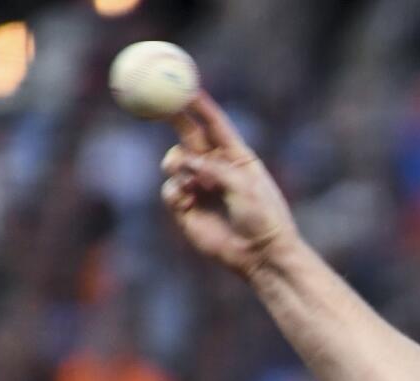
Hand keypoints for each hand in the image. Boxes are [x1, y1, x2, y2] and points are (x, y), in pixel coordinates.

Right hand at [161, 93, 296, 278]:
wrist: (262, 256)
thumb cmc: (263, 220)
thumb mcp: (244, 188)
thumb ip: (214, 170)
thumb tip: (184, 161)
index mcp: (237, 157)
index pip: (214, 124)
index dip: (199, 104)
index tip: (184, 86)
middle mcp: (216, 168)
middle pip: (189, 134)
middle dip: (173, 117)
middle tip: (157, 104)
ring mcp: (200, 186)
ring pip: (175, 161)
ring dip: (177, 165)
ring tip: (194, 183)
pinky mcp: (187, 207)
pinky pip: (170, 189)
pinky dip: (176, 190)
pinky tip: (190, 202)